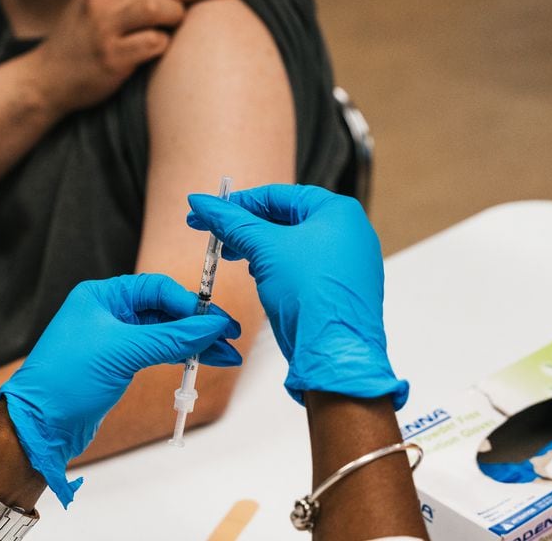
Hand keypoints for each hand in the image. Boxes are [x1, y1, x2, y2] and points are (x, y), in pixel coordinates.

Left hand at [0, 274, 240, 506]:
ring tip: (227, 355)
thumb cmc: (67, 380)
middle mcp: (107, 311)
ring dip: (194, 343)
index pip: (157, 289)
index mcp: (102, 296)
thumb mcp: (123, 351)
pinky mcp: (118, 362)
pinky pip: (157, 352)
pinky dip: (180, 356)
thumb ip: (170, 337)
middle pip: (164, 310)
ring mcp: (114, 338)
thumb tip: (211, 326)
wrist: (41, 424)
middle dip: (198, 325)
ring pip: (164, 333)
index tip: (218, 321)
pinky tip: (203, 361)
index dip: (190, 304)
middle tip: (230, 338)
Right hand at [31, 0, 231, 113]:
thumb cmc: (79, 46)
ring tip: (180, 24)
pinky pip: (153, 44)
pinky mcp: (110, 58)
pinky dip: (164, 44)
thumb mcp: (93, 8)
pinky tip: (163, 48)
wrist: (46, 81)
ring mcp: (104, 30)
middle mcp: (100, 2)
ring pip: (157, 7)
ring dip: (178, 14)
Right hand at [187, 184, 407, 407]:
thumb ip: (231, 222)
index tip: (209, 212)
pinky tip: (260, 280)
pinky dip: (277, 269)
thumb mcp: (263, 250)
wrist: (335, 356)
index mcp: (338, 212)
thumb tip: (202, 204)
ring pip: (292, 245)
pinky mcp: (340, 289)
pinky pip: (303, 268)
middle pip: (285, 219)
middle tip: (216, 238)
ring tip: (236, 259)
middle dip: (246, 228)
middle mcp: (349, 233)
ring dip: (259, 249)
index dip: (238, 203)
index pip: (278, 195)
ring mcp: (347, 263)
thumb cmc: (312, 298)